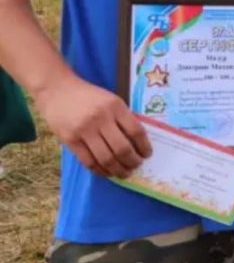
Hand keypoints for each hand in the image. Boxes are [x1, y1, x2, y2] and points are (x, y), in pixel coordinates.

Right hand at [35, 74, 151, 177]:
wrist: (57, 90)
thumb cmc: (89, 96)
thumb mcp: (111, 100)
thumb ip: (123, 118)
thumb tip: (137, 142)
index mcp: (115, 107)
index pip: (136, 131)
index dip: (144, 146)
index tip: (147, 154)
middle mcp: (101, 119)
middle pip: (121, 148)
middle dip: (132, 162)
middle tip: (136, 166)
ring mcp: (84, 130)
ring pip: (105, 158)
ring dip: (118, 170)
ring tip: (124, 173)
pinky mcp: (70, 140)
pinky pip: (88, 161)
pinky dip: (100, 170)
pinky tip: (107, 171)